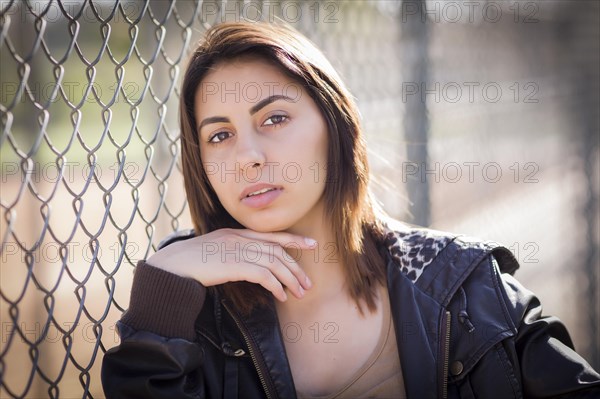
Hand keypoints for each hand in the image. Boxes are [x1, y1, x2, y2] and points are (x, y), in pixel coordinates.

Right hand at [146, 228, 314, 300]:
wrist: (172, 265)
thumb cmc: (190, 262)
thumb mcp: (214, 250)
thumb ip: (232, 251)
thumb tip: (248, 266)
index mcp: (236, 233)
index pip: (271, 235)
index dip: (294, 240)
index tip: (311, 244)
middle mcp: (240, 239)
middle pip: (277, 251)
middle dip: (296, 268)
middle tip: (307, 283)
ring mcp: (238, 250)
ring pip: (275, 263)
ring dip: (291, 279)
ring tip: (299, 293)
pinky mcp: (235, 265)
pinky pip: (264, 275)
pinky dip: (276, 286)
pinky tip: (282, 296)